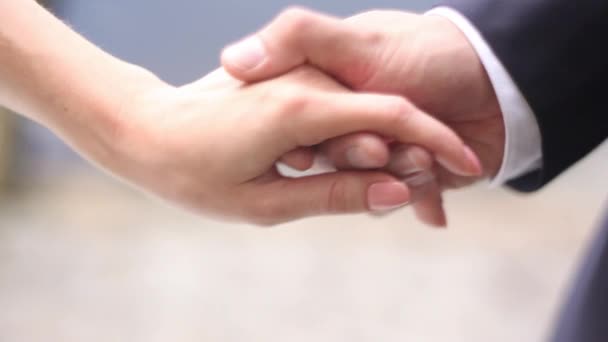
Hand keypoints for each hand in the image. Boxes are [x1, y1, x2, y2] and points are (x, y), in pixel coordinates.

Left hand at [96, 66, 479, 225]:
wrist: (143, 131)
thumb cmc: (194, 174)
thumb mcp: (265, 203)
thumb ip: (335, 194)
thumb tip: (392, 194)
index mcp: (301, 109)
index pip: (392, 117)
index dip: (436, 142)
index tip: (466, 166)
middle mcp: (303, 82)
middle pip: (379, 115)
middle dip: (407, 157)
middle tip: (422, 201)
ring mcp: (293, 78)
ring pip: (360, 113)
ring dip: (378, 153)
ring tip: (384, 194)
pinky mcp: (284, 82)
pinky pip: (335, 109)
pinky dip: (350, 141)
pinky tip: (347, 167)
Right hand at [221, 8, 504, 225]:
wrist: (504, 78)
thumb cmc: (428, 51)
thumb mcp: (357, 39)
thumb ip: (297, 38)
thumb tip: (233, 60)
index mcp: (331, 92)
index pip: (306, 132)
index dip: (312, 149)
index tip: (313, 157)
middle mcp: (355, 120)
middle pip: (342, 162)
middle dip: (364, 167)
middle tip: (392, 157)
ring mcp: (387, 146)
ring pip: (376, 183)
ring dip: (401, 183)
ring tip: (426, 170)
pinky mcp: (417, 168)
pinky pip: (409, 195)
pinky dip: (422, 200)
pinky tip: (434, 211)